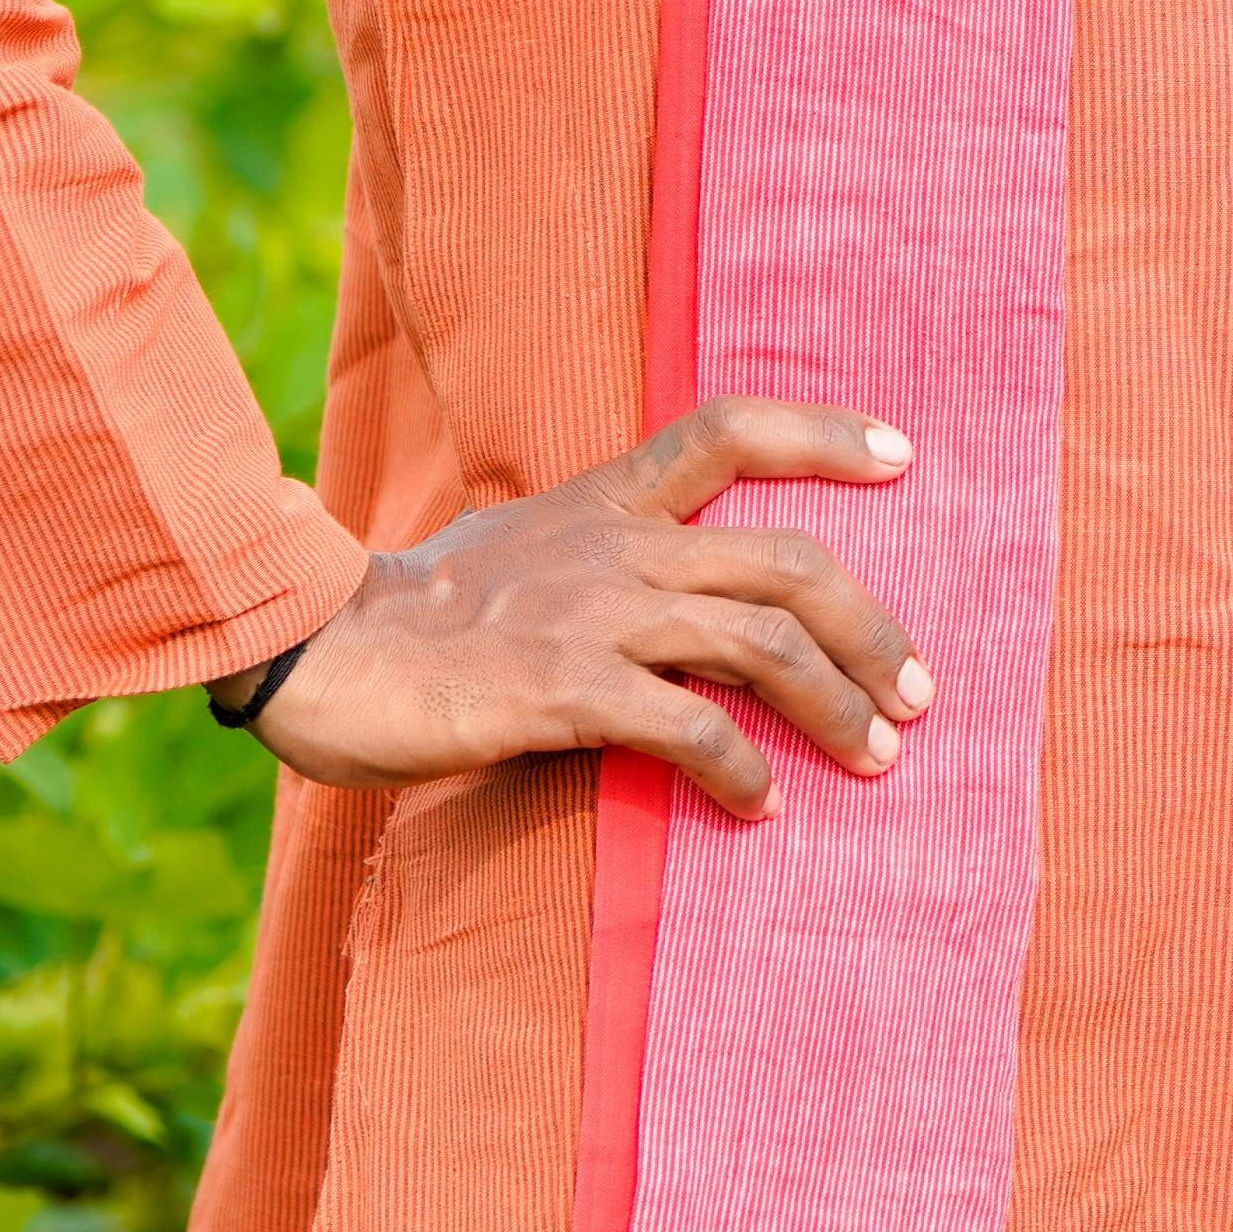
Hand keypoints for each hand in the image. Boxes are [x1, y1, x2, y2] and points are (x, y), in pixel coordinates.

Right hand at [246, 396, 928, 819]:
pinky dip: (739, 765)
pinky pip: (685, 725)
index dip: (823, 433)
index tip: (903, 453)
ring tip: (872, 758)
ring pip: (759, 642)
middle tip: (918, 692)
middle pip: (787, 562)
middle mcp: (618, 547)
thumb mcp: (521, 553)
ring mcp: (594, 615)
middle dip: (870, 627)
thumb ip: (600, 562)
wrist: (313, 652)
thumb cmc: (414, 616)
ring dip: (834, 703)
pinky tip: (760, 802)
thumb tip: (670, 605)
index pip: (730, 429)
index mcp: (608, 503)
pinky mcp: (561, 691)